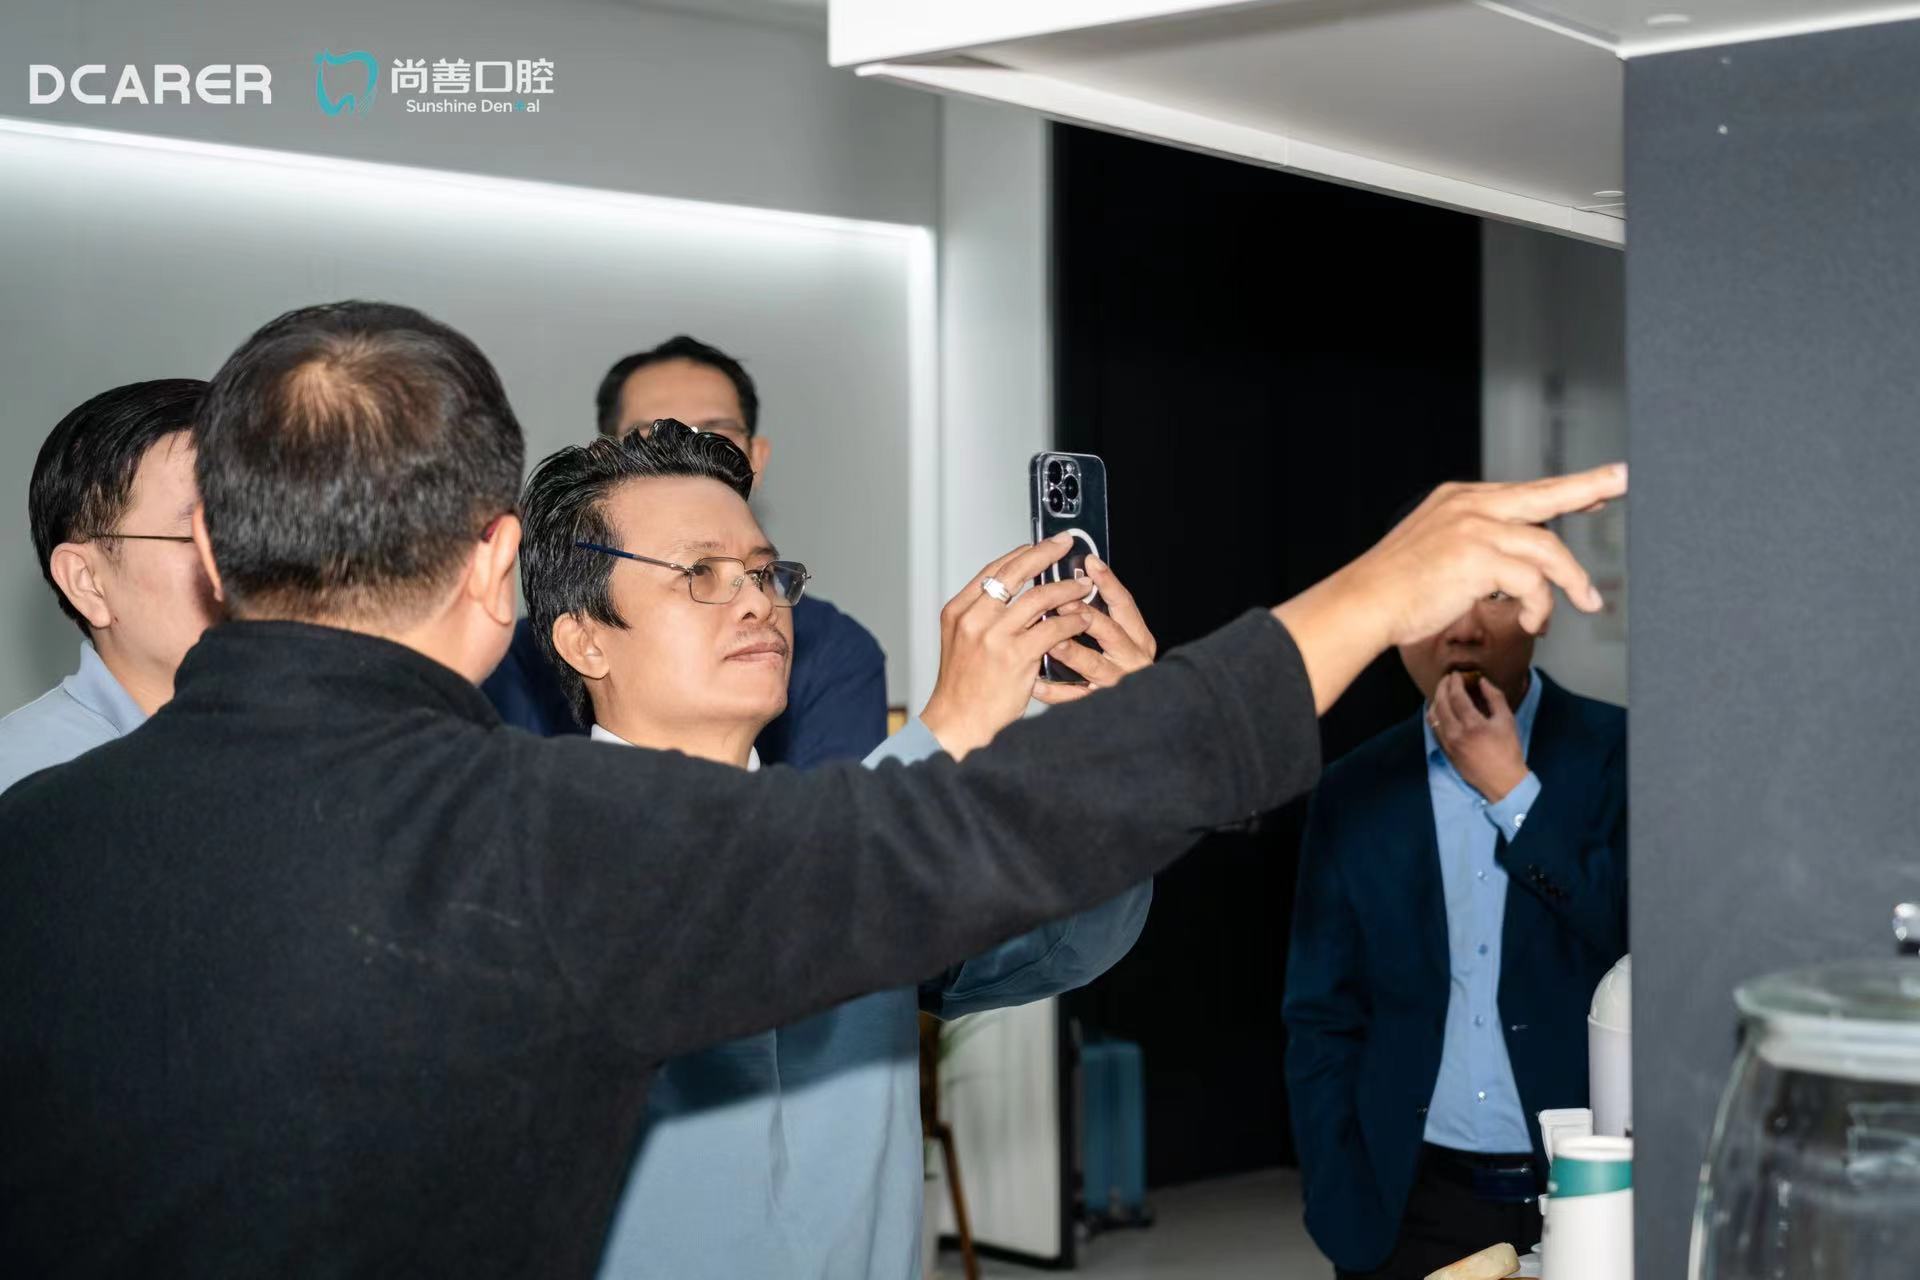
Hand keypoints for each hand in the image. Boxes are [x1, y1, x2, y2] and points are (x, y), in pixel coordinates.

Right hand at [919, 537, 1094, 759]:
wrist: (958, 721)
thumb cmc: (963, 687)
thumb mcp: (961, 642)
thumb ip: (981, 616)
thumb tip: (1011, 594)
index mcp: (958, 612)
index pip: (993, 571)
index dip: (1019, 554)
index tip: (1038, 545)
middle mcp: (974, 619)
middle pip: (1015, 574)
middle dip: (1044, 554)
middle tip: (1064, 544)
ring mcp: (995, 637)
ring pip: (1038, 598)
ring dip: (1065, 589)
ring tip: (1081, 586)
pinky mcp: (1016, 656)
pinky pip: (1052, 629)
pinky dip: (1071, 621)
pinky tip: (1081, 619)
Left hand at [1030, 553, 1158, 704]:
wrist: (1137, 714)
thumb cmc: (1120, 668)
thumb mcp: (1120, 639)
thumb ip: (1102, 615)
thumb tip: (1072, 582)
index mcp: (1138, 638)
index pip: (1124, 604)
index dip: (1108, 582)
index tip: (1089, 562)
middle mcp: (1132, 659)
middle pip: (1111, 632)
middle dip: (1085, 615)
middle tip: (1060, 601)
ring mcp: (1117, 683)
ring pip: (1093, 665)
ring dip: (1071, 651)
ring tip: (1051, 641)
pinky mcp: (1100, 706)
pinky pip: (1074, 697)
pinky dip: (1053, 690)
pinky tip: (1035, 681)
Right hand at [1273, 464, 1624, 712]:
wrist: (1364, 604)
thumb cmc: (1396, 591)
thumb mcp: (1436, 550)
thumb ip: (1475, 544)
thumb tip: (1517, 561)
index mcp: (1459, 499)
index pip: (1525, 491)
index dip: (1565, 492)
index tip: (1598, 490)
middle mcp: (1470, 505)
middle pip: (1546, 494)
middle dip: (1591, 488)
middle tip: (1624, 480)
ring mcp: (1475, 528)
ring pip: (1547, 548)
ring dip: (1572, 581)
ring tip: (1588, 603)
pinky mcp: (1479, 558)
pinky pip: (1532, 582)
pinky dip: (1541, 606)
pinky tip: (1535, 623)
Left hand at [1429, 673, 1528, 802]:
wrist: (1502, 780)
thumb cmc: (1508, 750)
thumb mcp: (1506, 721)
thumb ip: (1494, 698)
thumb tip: (1482, 681)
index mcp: (1473, 724)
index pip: (1456, 696)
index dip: (1454, 682)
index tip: (1455, 674)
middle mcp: (1456, 733)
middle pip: (1440, 703)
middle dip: (1442, 687)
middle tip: (1447, 679)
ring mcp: (1448, 743)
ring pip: (1433, 715)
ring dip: (1435, 700)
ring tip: (1443, 692)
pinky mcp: (1445, 751)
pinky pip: (1434, 728)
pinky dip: (1435, 715)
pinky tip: (1440, 709)